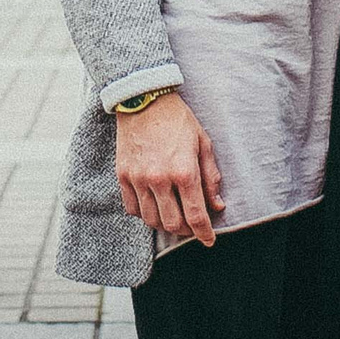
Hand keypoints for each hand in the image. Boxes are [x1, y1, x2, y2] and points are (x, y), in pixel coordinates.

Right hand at [114, 90, 223, 245]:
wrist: (144, 98)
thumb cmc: (177, 119)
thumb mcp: (203, 143)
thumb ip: (210, 176)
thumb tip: (216, 204)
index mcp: (184, 171)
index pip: (195, 215)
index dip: (204, 233)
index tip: (209, 240)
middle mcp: (159, 179)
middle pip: (173, 224)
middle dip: (186, 230)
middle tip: (192, 225)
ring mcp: (138, 179)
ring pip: (151, 220)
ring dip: (165, 224)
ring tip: (173, 215)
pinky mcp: (123, 175)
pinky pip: (132, 208)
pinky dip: (144, 213)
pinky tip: (154, 205)